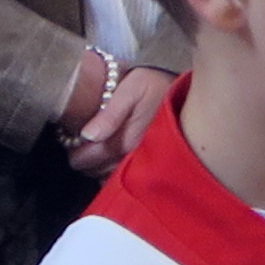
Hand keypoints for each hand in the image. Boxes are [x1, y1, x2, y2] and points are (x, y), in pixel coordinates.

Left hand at [60, 60, 169, 175]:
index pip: (88, 159)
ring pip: (109, 178)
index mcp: (127, 141)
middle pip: (96, 171)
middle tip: (83, 142)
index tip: (72, 140)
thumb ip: (110, 112)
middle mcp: (135, 159)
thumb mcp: (134, 86)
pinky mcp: (154, 166)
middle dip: (86, 159)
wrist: (193, 93)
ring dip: (99, 166)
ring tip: (98, 148)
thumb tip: (87, 135)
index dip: (75, 151)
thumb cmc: (160, 85)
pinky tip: (115, 158)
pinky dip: (115, 172)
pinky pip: (126, 179)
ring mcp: (145, 165)